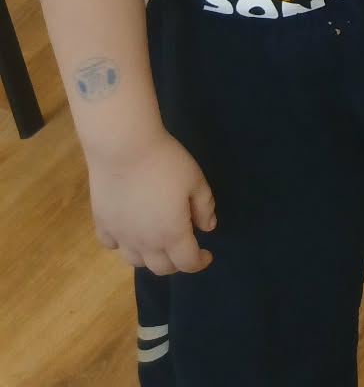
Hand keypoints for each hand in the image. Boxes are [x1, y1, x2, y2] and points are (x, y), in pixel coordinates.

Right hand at [89, 128, 215, 275]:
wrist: (123, 149)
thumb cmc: (165, 163)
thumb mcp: (195, 180)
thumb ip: (204, 206)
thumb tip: (207, 227)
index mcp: (172, 234)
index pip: (187, 262)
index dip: (200, 262)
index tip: (207, 255)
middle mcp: (145, 243)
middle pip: (161, 268)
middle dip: (177, 263)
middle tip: (184, 248)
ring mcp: (121, 236)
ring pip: (135, 261)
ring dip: (150, 258)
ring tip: (158, 243)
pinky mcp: (102, 224)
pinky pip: (112, 244)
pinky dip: (123, 244)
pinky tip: (129, 232)